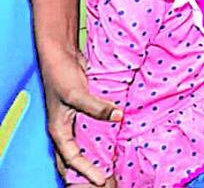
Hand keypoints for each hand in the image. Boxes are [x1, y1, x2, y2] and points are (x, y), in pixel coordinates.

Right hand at [41, 45, 121, 184]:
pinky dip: (102, 134)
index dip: (86, 170)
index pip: (71, 158)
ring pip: (83, 143)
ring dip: (95, 153)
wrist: (60, 54)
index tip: (101, 179)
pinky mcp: (85, 108)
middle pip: (74, 157)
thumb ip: (97, 106)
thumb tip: (119, 116)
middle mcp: (65, 127)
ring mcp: (74, 119)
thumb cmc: (61, 74)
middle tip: (105, 179)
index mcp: (58, 129)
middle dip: (86, 170)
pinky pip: (93, 126)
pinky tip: (116, 136)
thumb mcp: (77, 93)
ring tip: (112, 164)